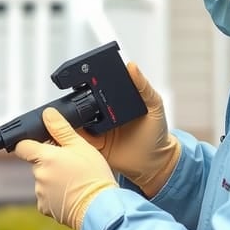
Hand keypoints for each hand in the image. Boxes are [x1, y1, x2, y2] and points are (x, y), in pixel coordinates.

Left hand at [14, 108, 117, 229]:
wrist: (100, 208)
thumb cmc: (93, 176)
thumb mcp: (81, 146)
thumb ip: (61, 128)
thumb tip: (48, 114)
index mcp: (45, 157)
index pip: (22, 146)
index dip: (28, 144)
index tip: (38, 145)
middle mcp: (39, 175)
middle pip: (37, 163)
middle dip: (50, 162)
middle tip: (70, 164)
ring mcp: (40, 192)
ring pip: (43, 180)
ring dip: (53, 179)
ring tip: (74, 181)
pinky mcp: (45, 208)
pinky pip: (46, 197)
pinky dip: (55, 195)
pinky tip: (71, 194)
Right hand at [80, 62, 180, 197]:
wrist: (154, 163)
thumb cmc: (157, 133)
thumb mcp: (155, 106)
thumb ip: (144, 86)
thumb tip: (132, 66)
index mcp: (116, 101)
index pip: (97, 89)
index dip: (88, 85)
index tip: (82, 82)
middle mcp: (103, 113)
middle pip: (82, 104)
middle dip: (76, 104)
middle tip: (76, 104)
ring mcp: (96, 130)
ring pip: (76, 122)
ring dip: (72, 121)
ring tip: (71, 120)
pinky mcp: (93, 146)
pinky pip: (78, 140)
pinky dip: (74, 138)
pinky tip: (75, 136)